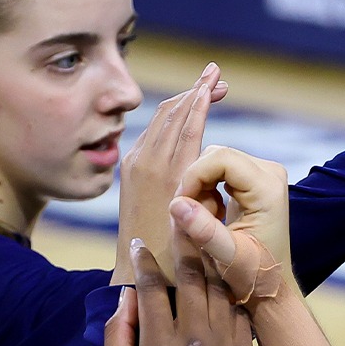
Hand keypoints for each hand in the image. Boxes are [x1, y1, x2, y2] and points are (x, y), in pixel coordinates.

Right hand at [103, 237, 257, 345]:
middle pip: (194, 281)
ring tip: (203, 247)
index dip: (144, 262)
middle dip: (185, 248)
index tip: (139, 244)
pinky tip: (222, 287)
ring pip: (222, 294)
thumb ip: (117, 336)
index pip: (152, 289)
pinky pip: (241, 317)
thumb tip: (126, 296)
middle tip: (180, 224)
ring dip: (212, 268)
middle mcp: (197, 345)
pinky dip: (230, 299)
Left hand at [114, 63, 226, 283]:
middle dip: (195, 90)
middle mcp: (150, 163)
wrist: (137, 272)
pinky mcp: (128, 169)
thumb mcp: (202, 218)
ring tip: (202, 86)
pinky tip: (180, 112)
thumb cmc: (180, 253)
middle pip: (174, 113)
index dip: (204, 97)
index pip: (190, 123)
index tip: (216, 79)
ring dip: (182, 100)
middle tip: (215, 74)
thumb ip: (208, 186)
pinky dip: (168, 117)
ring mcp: (135, 164)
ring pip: (160, 119)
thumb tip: (212, 161)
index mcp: (173, 174)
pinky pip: (149, 133)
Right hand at [172, 145, 292, 278]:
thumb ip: (204, 231)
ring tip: (204, 220)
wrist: (271, 283)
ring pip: (213, 162)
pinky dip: (206, 191)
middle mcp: (269, 173)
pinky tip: (212, 216)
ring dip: (199, 189)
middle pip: (216, 156)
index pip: (221, 158)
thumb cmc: (254, 274)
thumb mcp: (228, 257)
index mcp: (268, 188)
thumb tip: (177, 204)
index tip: (180, 206)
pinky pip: (218, 171)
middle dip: (194, 183)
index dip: (193, 176)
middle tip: (190, 216)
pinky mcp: (253, 180)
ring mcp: (263, 174)